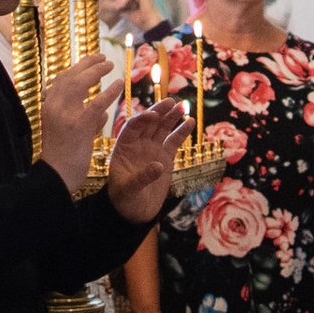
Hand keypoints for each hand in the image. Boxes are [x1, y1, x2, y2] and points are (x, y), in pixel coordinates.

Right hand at [36, 55, 124, 190]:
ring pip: (79, 84)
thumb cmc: (63, 156)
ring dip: (96, 71)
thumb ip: (83, 119)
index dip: (76, 68)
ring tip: (110, 65)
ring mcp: (65, 115)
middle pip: (69, 76)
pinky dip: (109, 92)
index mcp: (48, 107)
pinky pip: (96, 103)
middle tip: (102, 56)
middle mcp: (53, 107)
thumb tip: (102, 112)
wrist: (56, 176)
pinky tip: (119, 84)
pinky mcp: (78, 125)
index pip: (60, 80)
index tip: (89, 61)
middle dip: (86, 64)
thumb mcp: (68, 132)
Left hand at [104, 94, 189, 223]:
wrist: (135, 211)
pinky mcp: (165, 157)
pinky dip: (181, 131)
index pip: (132, 127)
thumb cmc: (125, 199)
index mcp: (123, 147)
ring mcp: (152, 149)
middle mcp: (137, 144)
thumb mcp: (129, 190)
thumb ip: (142, 177)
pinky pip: (174, 141)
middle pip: (149, 123)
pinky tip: (190, 122)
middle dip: (159, 112)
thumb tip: (158, 166)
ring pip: (162, 128)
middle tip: (171, 101)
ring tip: (182, 106)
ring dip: (171, 117)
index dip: (142, 119)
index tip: (153, 116)